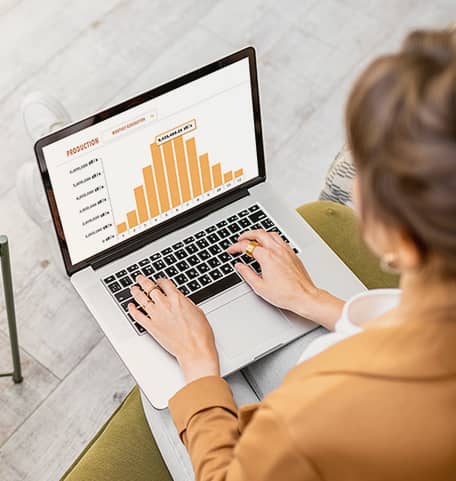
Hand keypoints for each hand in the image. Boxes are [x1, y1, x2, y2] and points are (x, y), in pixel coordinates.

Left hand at [128, 275, 219, 382]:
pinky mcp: (151, 327)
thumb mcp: (197, 311)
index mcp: (177, 298)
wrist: (195, 349)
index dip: (160, 280)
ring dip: (136, 292)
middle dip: (143, 281)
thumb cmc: (200, 333)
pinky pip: (137, 316)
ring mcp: (156, 316)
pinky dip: (132, 310)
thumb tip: (180, 300)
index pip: (164, 283)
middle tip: (140, 278)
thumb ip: (186, 303)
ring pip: (141, 299)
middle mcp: (164, 305)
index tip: (159, 280)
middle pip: (150, 288)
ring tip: (133, 288)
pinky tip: (130, 307)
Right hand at [227, 230, 343, 329]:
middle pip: (259, 233)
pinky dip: (271, 238)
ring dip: (260, 234)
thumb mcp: (259, 286)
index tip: (231, 250)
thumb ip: (247, 273)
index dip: (236, 247)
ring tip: (253, 239)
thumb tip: (239, 266)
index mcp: (267, 257)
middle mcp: (277, 250)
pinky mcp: (293, 254)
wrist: (304, 296)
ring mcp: (286, 251)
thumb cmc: (285, 294)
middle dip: (247, 234)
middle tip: (240, 239)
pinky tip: (269, 245)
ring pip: (271, 234)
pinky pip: (280, 240)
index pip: (247, 246)